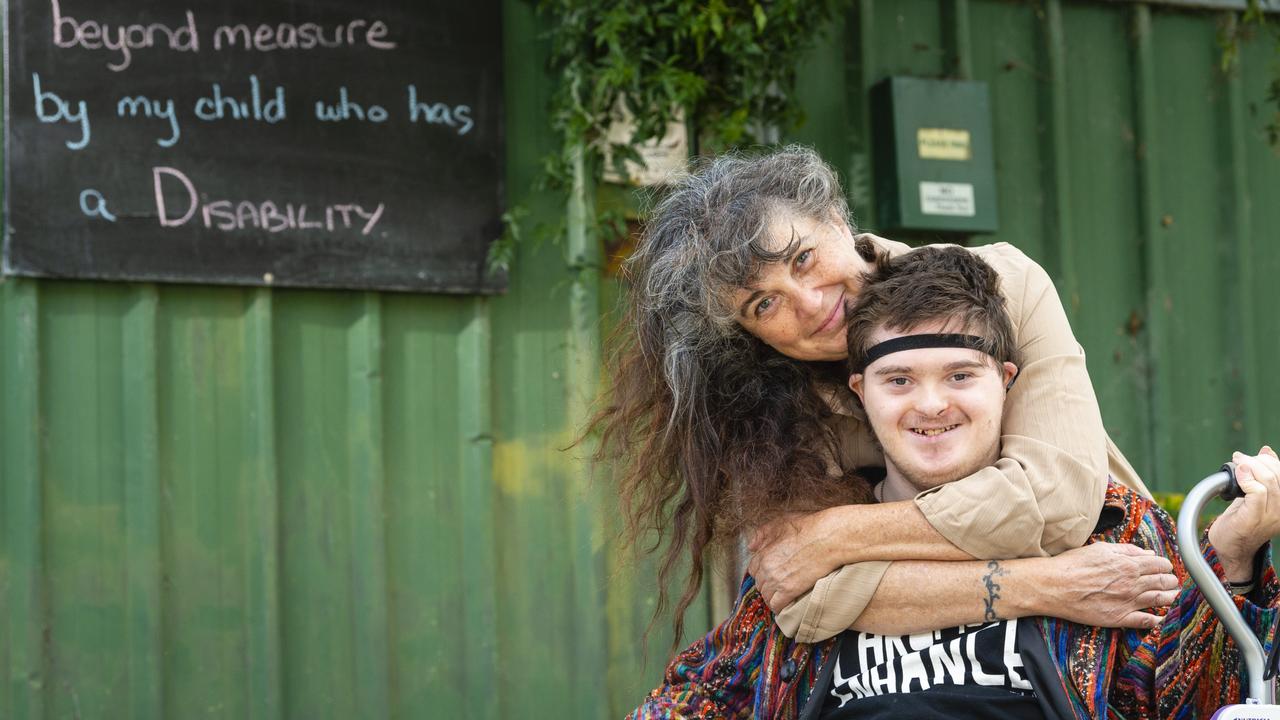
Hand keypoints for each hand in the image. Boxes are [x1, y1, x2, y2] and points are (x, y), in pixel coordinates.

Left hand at [747, 509, 841, 610]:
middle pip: (759, 583)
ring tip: (782, 594)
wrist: (827, 539)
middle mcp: (767, 568)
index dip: (762, 572)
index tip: (770, 573)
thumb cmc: (808, 529)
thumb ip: (763, 533)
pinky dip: (779, 606)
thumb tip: (752, 545)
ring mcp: (776, 580)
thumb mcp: (781, 523)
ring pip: (766, 596)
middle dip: (767, 584)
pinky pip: (776, 605)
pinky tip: (786, 603)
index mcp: (764, 553)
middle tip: (779, 583)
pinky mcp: (789, 591)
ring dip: (773, 596)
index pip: (753, 569)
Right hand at [1032, 542, 1178, 628]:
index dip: (1165, 565)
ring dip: (1170, 598)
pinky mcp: (1119, 617)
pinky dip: (1157, 619)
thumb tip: (1147, 553)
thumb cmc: (1073, 565)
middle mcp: (1133, 583)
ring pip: (1160, 600)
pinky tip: (1161, 617)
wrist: (1054, 586)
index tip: (1165, 568)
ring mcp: (1128, 602)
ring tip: (1172, 596)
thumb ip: (1127, 551)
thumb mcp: (1100, 549)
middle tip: (1172, 582)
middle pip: (1164, 582)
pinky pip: (1146, 621)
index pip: (1160, 564)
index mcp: (1129, 564)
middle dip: (1171, 581)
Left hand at [1208, 446, 1279, 581]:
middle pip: (1277, 475)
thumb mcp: (1253, 494)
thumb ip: (1261, 476)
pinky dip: (1246, 479)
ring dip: (1249, 467)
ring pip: (1268, 481)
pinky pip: (1257, 492)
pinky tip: (1237, 475)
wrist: (1228, 546)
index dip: (1271, 461)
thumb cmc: (1240, 519)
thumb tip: (1266, 451)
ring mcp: (1271, 516)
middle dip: (1257, 461)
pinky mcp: (1255, 518)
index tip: (1254, 456)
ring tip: (1237, 463)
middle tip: (1240, 458)